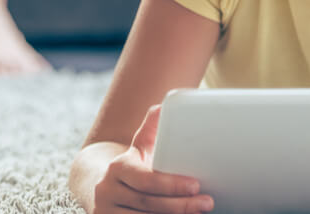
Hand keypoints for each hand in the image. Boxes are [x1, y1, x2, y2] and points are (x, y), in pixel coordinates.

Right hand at [93, 105, 213, 212]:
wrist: (102, 190)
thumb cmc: (131, 168)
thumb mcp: (139, 148)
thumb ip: (152, 130)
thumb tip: (163, 107)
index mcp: (117, 168)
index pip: (145, 179)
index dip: (171, 184)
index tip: (196, 185)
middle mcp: (107, 192)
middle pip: (149, 203)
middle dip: (181, 205)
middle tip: (207, 202)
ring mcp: (107, 213)